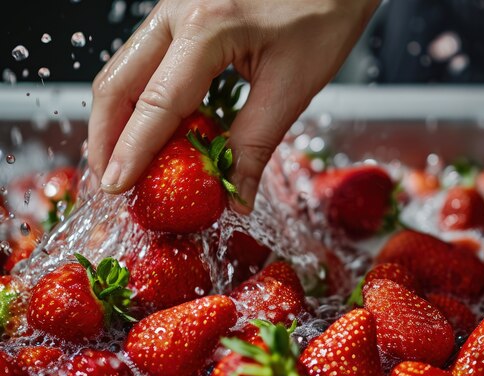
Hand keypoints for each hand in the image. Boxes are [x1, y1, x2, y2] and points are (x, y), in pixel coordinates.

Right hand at [88, 0, 378, 212]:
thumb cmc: (324, 15)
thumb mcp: (293, 86)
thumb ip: (256, 144)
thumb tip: (236, 196)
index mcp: (207, 26)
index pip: (156, 101)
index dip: (132, 150)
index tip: (115, 187)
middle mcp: (177, 11)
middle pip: (118, 81)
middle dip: (106, 137)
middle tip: (110, 182)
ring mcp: (174, 8)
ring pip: (125, 69)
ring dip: (118, 120)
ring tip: (124, 163)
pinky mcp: (182, 14)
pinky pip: (147, 62)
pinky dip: (141, 101)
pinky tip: (151, 131)